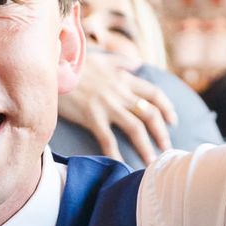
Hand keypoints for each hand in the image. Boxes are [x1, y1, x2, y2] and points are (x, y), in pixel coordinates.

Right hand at [59, 49, 176, 161]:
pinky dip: (116, 155)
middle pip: (150, 114)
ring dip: (146, 148)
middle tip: (167, 149)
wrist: (52, 66)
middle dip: (162, 133)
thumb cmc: (75, 64)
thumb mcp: (102, 58)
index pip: (154, 94)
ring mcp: (107, 105)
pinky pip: (108, 140)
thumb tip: (138, 63)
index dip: (167, 108)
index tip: (173, 121)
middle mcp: (120, 92)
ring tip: (151, 163)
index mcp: (124, 78)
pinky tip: (121, 167)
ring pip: (135, 129)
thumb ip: (121, 62)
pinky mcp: (92, 116)